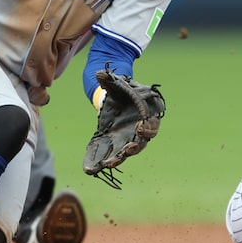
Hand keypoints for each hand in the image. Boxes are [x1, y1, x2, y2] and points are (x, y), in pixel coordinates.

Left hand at [83, 67, 164, 188]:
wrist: (116, 97)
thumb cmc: (123, 89)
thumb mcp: (117, 82)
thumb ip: (110, 79)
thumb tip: (100, 74)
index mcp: (148, 113)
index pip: (152, 123)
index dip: (147, 128)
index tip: (140, 129)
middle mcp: (140, 129)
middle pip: (140, 143)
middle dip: (131, 150)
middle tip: (123, 153)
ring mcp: (127, 138)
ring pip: (124, 152)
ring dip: (116, 159)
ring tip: (104, 165)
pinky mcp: (114, 142)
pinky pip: (108, 153)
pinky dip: (99, 160)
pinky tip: (90, 167)